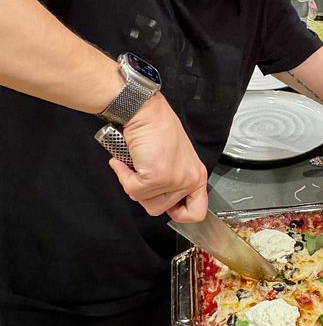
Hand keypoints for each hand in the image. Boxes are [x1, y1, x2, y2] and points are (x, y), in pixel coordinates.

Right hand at [107, 93, 207, 221]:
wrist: (145, 111)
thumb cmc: (156, 128)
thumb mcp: (174, 158)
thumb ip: (172, 180)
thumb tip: (158, 199)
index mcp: (196, 174)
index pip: (197, 211)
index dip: (178, 214)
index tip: (167, 208)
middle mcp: (189, 179)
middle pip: (162, 209)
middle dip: (144, 194)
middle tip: (140, 174)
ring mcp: (174, 179)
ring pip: (145, 202)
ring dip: (132, 184)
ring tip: (133, 164)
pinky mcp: (157, 176)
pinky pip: (133, 189)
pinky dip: (124, 176)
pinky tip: (125, 161)